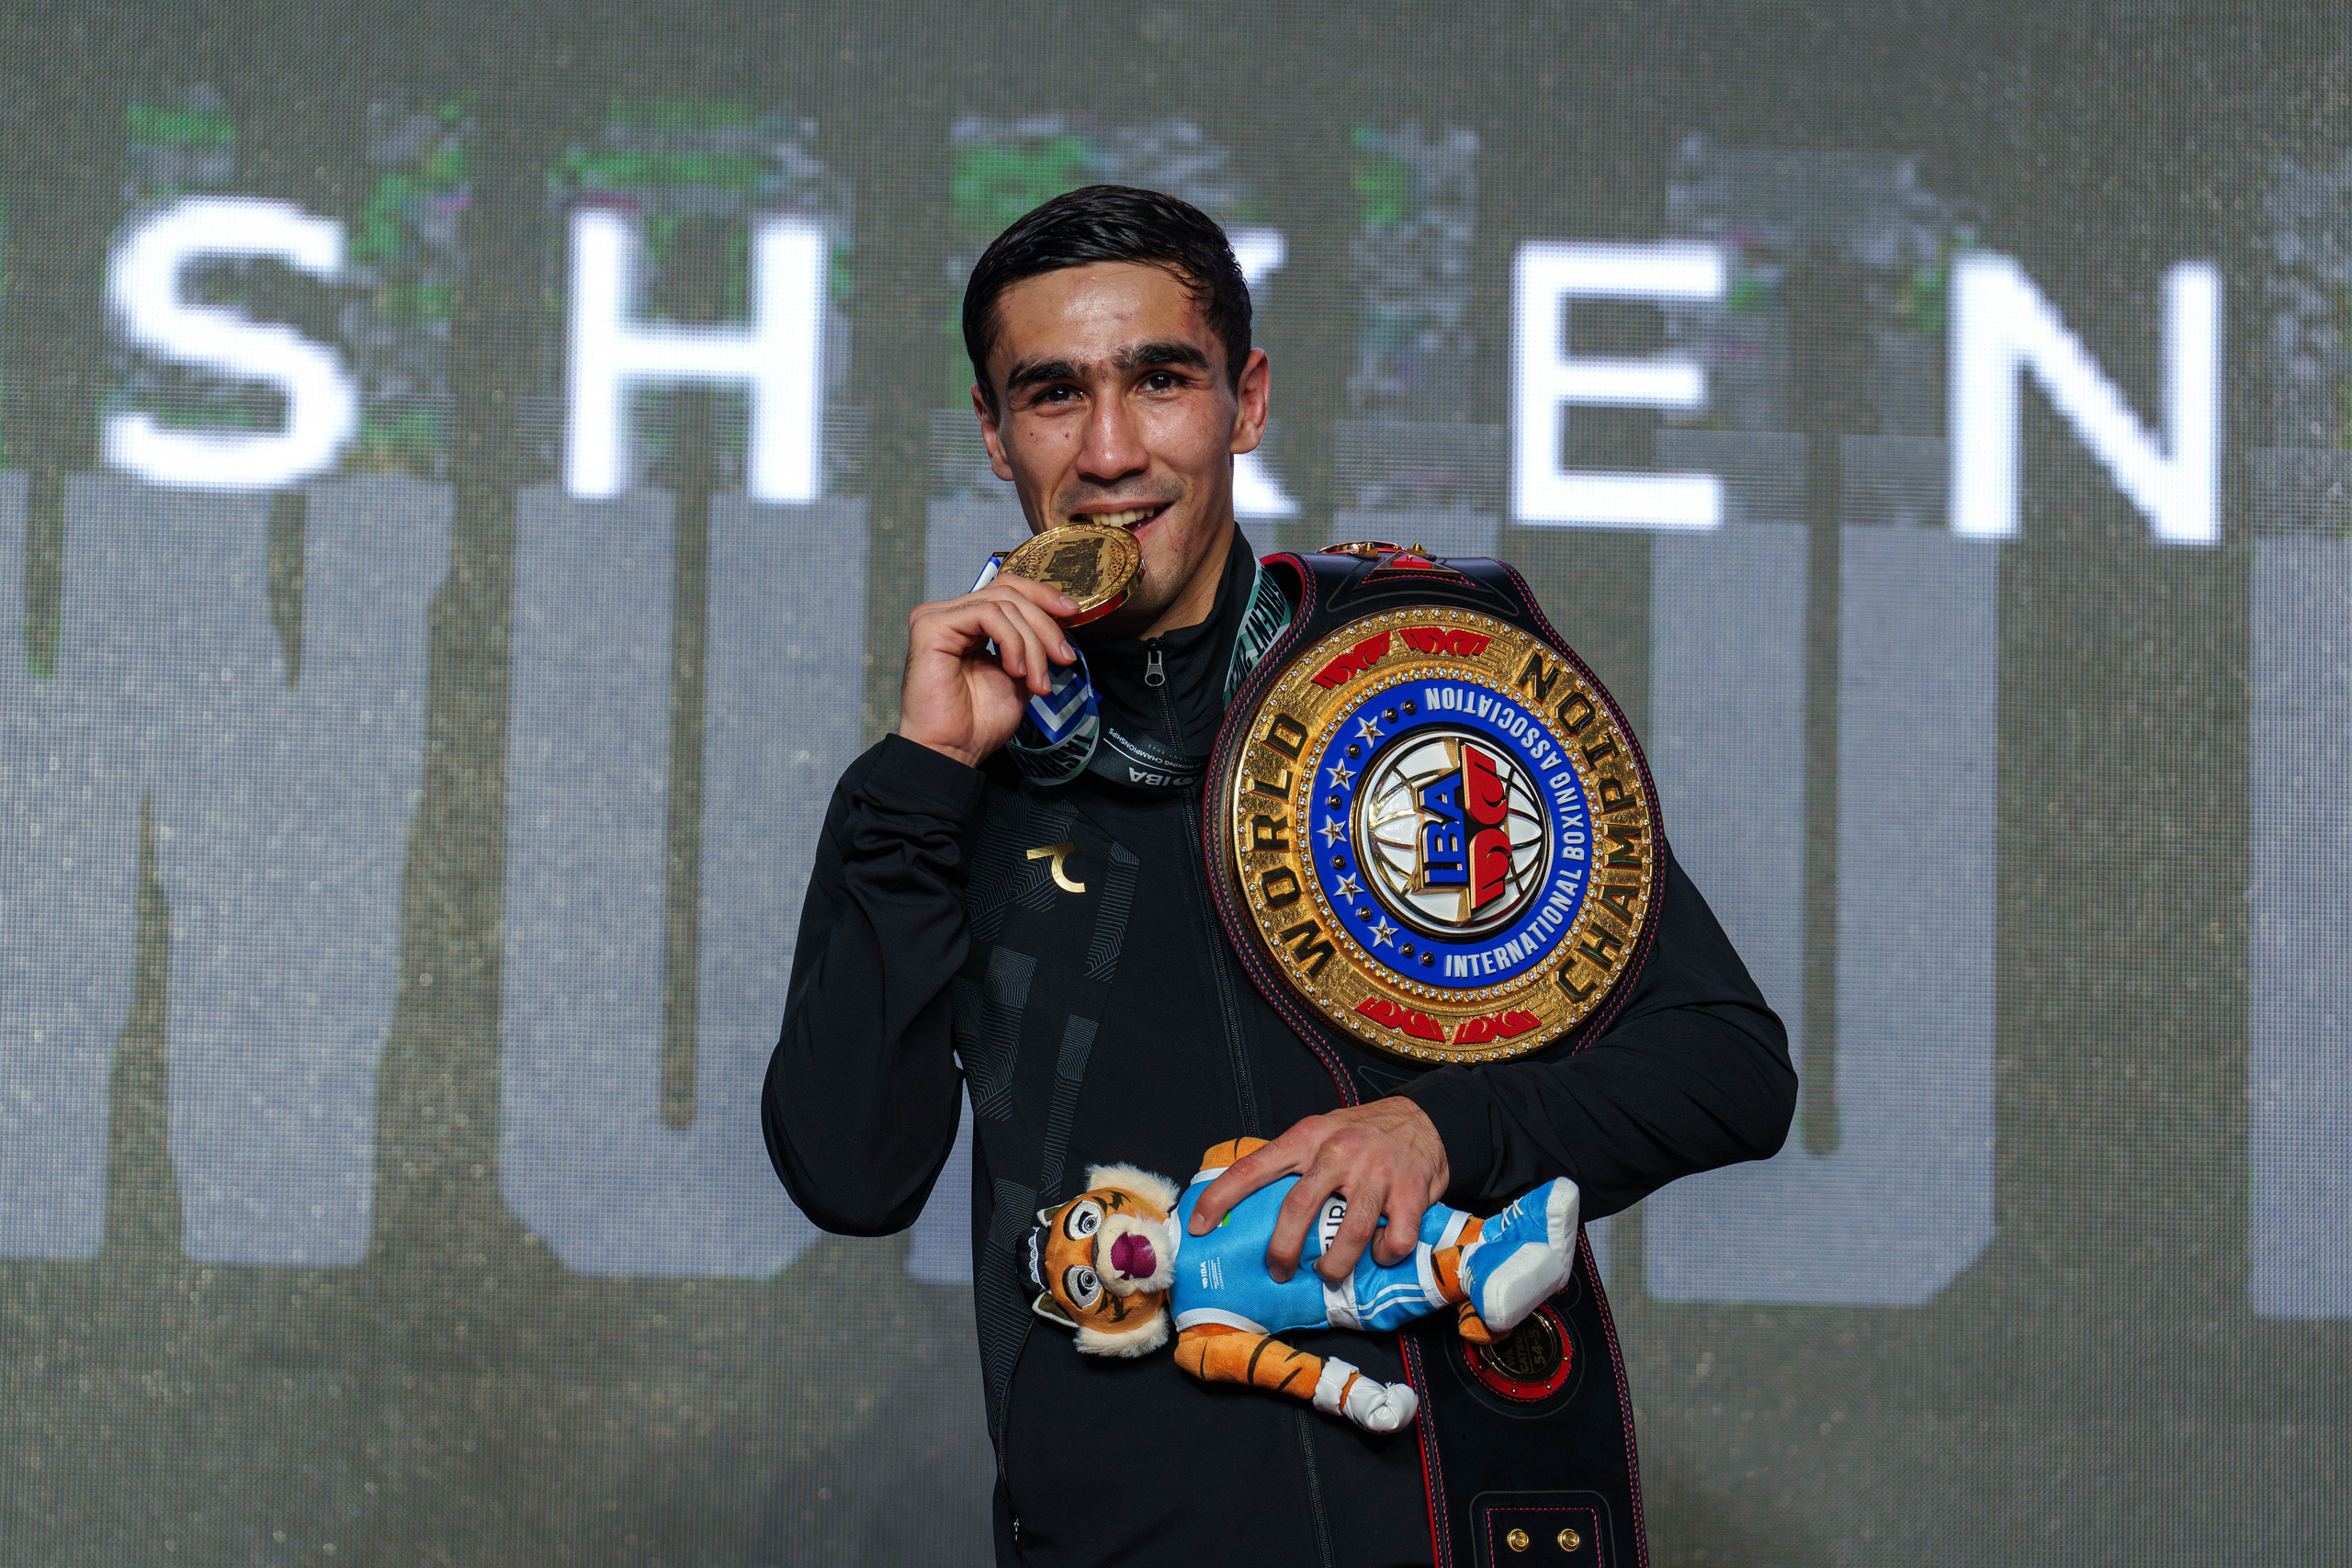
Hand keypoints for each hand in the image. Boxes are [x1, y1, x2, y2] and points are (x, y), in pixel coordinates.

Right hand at [899, 573, 1078, 767]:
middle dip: (1045, 624)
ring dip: (1032, 643)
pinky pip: (988, 614)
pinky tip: (1015, 670)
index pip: (1008, 588)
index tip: (1072, 613)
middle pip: (1009, 591)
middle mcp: (951, 614)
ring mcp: (938, 617)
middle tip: (1063, 657)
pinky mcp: (931, 625)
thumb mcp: (1020, 674)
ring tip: (1036, 680)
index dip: (1043, 595)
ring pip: (1003, 603)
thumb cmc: (978, 722)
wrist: (953, 751)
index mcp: (969, 623)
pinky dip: (1012, 641)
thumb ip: (1032, 644)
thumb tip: (1059, 621)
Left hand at [1186, 1098, 1450, 1285]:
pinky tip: (1379, 1253)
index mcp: (1307, 1137)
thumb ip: (1293, 1163)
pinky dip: (1383, 1255)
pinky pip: (1393, 1239)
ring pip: (1348, 1234)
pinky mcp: (1411, 1193)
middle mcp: (1339, 1152)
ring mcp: (1376, 1173)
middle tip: (1277, 1271)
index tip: (1199, 1227)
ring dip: (1334, 1266)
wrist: (1426, 1120)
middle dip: (1282, 1250)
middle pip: (1298, 1208)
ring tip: (1327, 1273)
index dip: (1221, 1198)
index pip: (1253, 1168)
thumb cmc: (1362, 1134)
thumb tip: (1248, 1207)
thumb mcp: (1321, 1133)